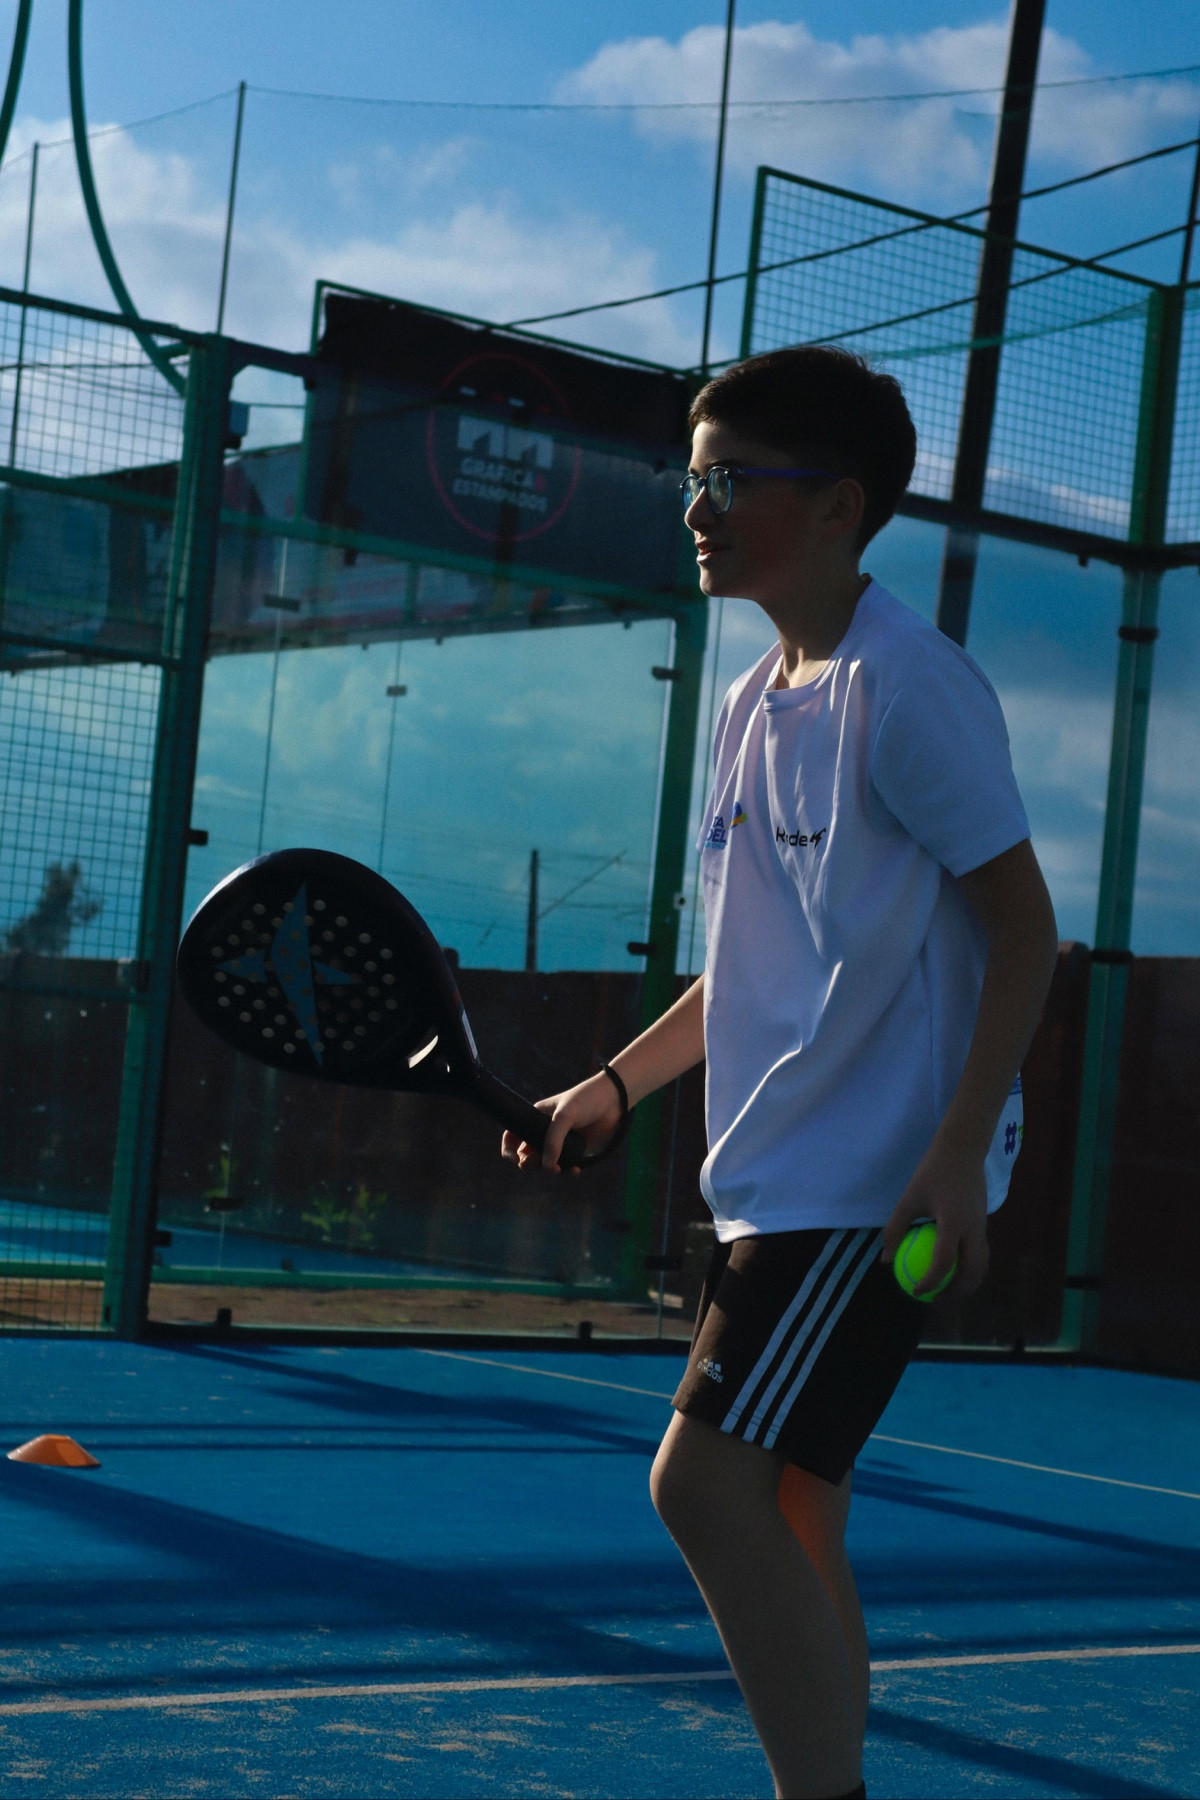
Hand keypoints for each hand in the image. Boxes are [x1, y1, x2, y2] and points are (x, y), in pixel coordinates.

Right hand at [500, 1071, 623, 1173]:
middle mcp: (545, 1130)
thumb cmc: (586, 1101)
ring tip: (559, 1169)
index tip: (516, 1160)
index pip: (512, 1135)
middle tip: (540, 1164)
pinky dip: (566, 1170)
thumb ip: (553, 1141)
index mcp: (536, 1117)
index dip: (509, 1150)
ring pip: (545, 1163)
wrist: (614, 1101)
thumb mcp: (564, 1117)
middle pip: (527, 1154)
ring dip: (549, 1170)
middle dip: (530, 1164)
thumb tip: (546, 1167)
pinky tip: (575, 1170)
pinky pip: (564, 1165)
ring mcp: (560, 1141)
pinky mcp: (575, 1149)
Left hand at [879, 1141, 988, 1298]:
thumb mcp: (908, 1199)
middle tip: (936, 1302)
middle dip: (956, 1293)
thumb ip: (896, 1229)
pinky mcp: (985, 1224)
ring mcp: (983, 1227)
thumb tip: (884, 1260)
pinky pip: (981, 1254)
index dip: (930, 1282)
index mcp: (953, 1223)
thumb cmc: (932, 1173)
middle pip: (971, 1273)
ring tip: (947, 1292)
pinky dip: (971, 1268)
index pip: (944, 1262)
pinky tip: (954, 1270)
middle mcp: (974, 1229)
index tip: (917, 1292)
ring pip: (981, 1266)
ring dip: (967, 1283)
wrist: (963, 1150)